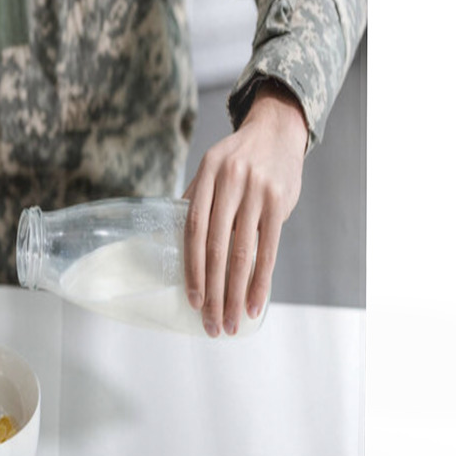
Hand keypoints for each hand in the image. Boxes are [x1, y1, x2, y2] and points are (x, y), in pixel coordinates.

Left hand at [183, 82, 307, 336]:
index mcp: (207, 176)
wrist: (276, 131)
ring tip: (231, 322)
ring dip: (236, 293)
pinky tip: (255, 303)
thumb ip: (195, 201)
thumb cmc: (237, 158)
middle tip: (212, 324)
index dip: (193, 268)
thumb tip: (176, 244)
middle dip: (213, 291)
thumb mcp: (210, 168)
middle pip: (217, 247)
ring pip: (243, 253)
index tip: (193, 300)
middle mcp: (231, 182)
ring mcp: (257, 191)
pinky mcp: (280, 202)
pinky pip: (270, 249)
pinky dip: (261, 280)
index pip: (194, 230)